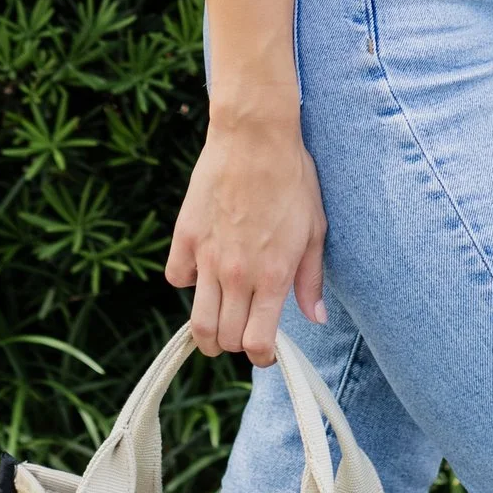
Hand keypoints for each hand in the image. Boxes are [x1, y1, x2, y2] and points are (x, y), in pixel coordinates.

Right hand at [166, 102, 327, 363]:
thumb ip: (310, 280)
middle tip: (244, 332)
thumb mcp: (315, 230)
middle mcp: (238, 273)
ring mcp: (207, 256)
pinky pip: (177, 278)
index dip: (262, 356)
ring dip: (208, 331)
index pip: (257, 343)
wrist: (255, 137)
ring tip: (219, 321)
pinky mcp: (185, 236)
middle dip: (235, 345)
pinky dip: (189, 282)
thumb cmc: (293, 179)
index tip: (267, 351)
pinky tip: (204, 271)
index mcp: (273, 275)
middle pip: (225, 339)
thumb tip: (315, 317)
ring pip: (197, 321)